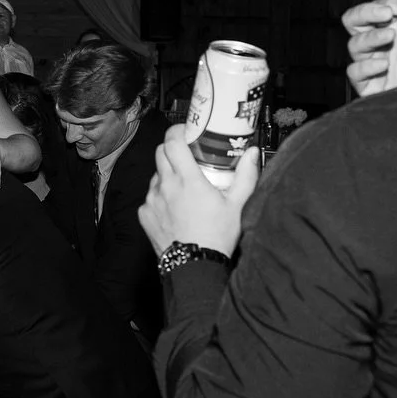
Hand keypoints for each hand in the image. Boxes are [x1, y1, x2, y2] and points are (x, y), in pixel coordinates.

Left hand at [139, 124, 259, 257]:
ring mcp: (151, 200)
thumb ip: (246, 176)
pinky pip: (150, 197)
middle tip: (187, 156)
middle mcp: (165, 186)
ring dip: (167, 175)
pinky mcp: (144, 214)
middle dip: (172, 149)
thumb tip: (251, 153)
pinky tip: (175, 208)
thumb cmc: (217, 236)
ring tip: (184, 188)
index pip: (172, 142)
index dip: (177, 132)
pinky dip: (160, 197)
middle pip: (160, 153)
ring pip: (155, 175)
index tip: (186, 132)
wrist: (194, 266)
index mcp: (187, 179)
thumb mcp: (238, 205)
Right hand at [343, 0, 396, 96]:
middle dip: (367, 12)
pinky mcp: (367, 86)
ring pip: (354, 44)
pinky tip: (383, 64)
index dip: (388, 2)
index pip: (375, 8)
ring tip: (391, 37)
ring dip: (371, 37)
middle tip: (386, 13)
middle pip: (353, 20)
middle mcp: (376, 45)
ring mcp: (369, 64)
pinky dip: (365, 66)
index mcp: (389, 29)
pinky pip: (354, 72)